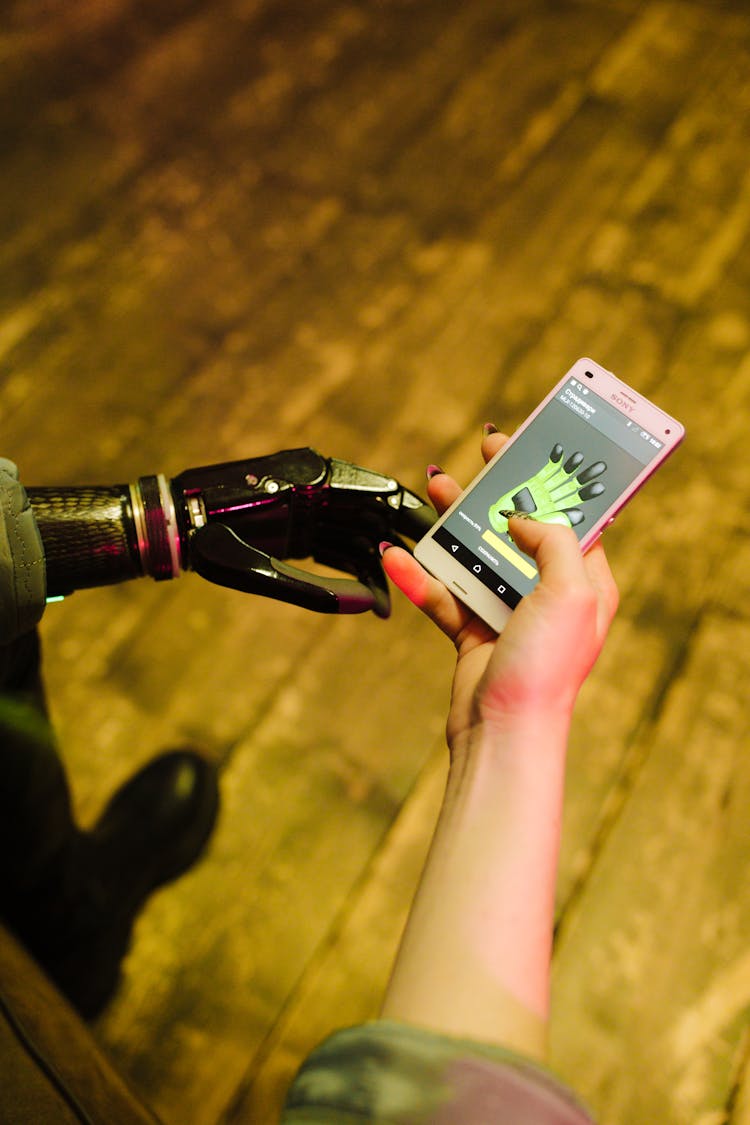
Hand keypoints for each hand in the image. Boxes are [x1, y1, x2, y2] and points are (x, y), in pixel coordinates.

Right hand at [382, 430, 618, 757]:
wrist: (503, 733)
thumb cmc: (545, 670)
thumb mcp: (569, 593)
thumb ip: (553, 542)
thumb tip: (522, 518)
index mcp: (586, 583)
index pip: (569, 517)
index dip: (545, 480)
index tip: (520, 449)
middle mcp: (550, 595)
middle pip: (517, 530)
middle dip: (492, 495)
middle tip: (471, 463)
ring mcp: (510, 612)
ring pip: (477, 555)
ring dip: (453, 526)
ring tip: (432, 492)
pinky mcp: (474, 632)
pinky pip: (444, 593)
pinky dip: (421, 575)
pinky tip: (397, 556)